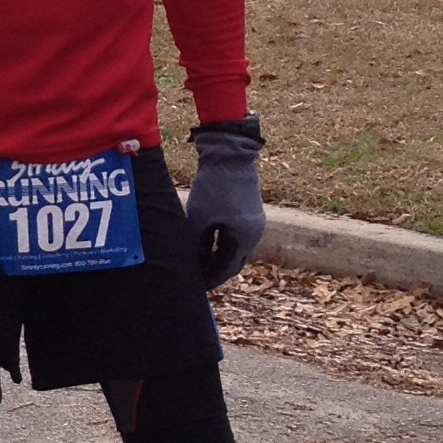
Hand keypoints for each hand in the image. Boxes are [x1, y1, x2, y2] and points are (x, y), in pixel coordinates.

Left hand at [186, 117, 265, 288]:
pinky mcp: (247, 210)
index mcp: (245, 237)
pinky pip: (234, 234)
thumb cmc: (214, 187)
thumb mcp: (199, 218)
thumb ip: (194, 243)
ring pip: (234, 247)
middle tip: (199, 280)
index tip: (198, 287)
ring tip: (200, 264)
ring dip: (218, 256)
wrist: (229, 154)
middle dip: (216, 270)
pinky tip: (206, 244)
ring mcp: (253, 220)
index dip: (212, 279)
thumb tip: (188, 264)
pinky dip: (221, 242)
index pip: (228, 268)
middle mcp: (254, 232)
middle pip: (234, 260)